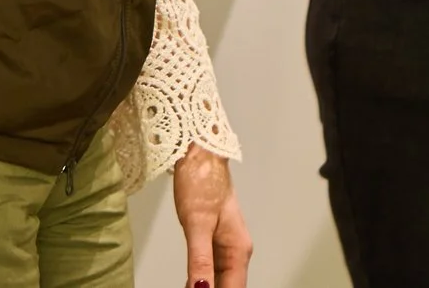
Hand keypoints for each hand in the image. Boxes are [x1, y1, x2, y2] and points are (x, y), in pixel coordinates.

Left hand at [173, 145, 252, 287]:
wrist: (202, 154)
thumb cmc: (202, 181)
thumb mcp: (197, 224)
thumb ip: (200, 260)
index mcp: (238, 249)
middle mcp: (236, 251)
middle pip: (228, 286)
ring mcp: (226, 246)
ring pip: (220, 280)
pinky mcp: (215, 239)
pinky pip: (212, 268)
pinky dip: (202, 279)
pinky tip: (190, 283)